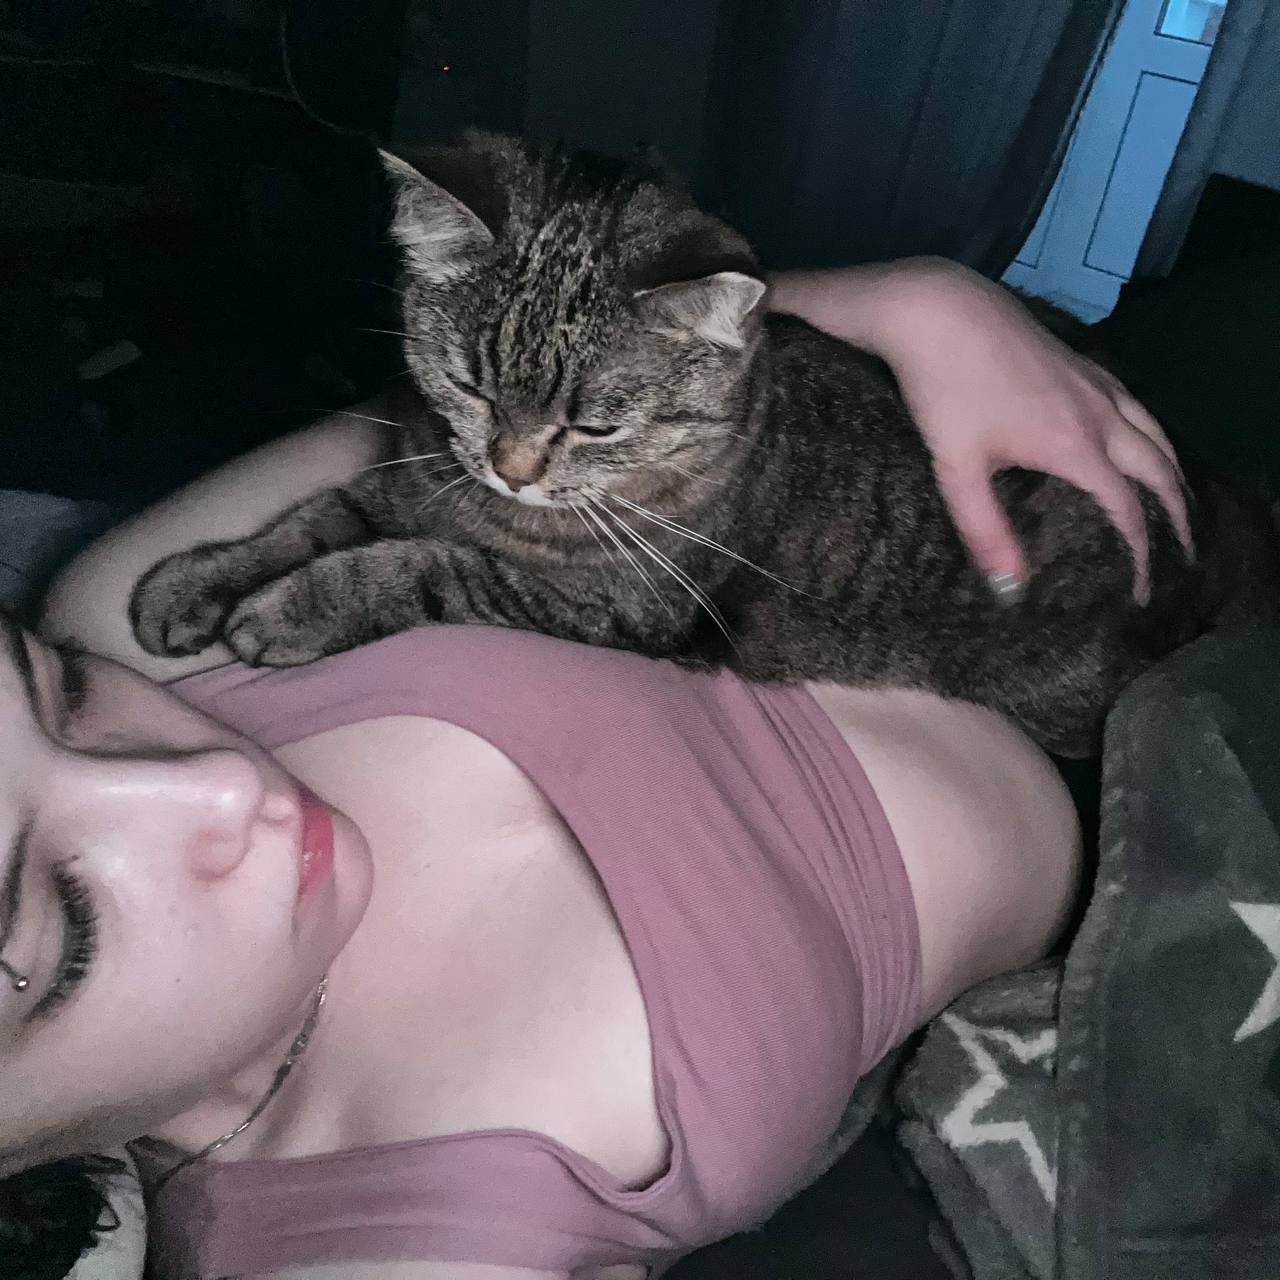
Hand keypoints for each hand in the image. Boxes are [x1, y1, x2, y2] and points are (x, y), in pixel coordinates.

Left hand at [876, 264, 1190, 604]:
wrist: (939, 310)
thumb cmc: (944, 388)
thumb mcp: (957, 467)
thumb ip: (984, 529)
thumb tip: (1008, 590)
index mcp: (1076, 446)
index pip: (1128, 511)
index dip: (1140, 555)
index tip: (1141, 591)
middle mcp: (1099, 413)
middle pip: (1159, 468)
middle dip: (1177, 514)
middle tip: (1185, 553)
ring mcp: (1094, 383)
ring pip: (1154, 430)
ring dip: (1172, 469)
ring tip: (1177, 499)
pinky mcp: (1080, 362)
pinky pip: (1135, 403)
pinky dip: (1150, 431)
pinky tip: (1137, 437)